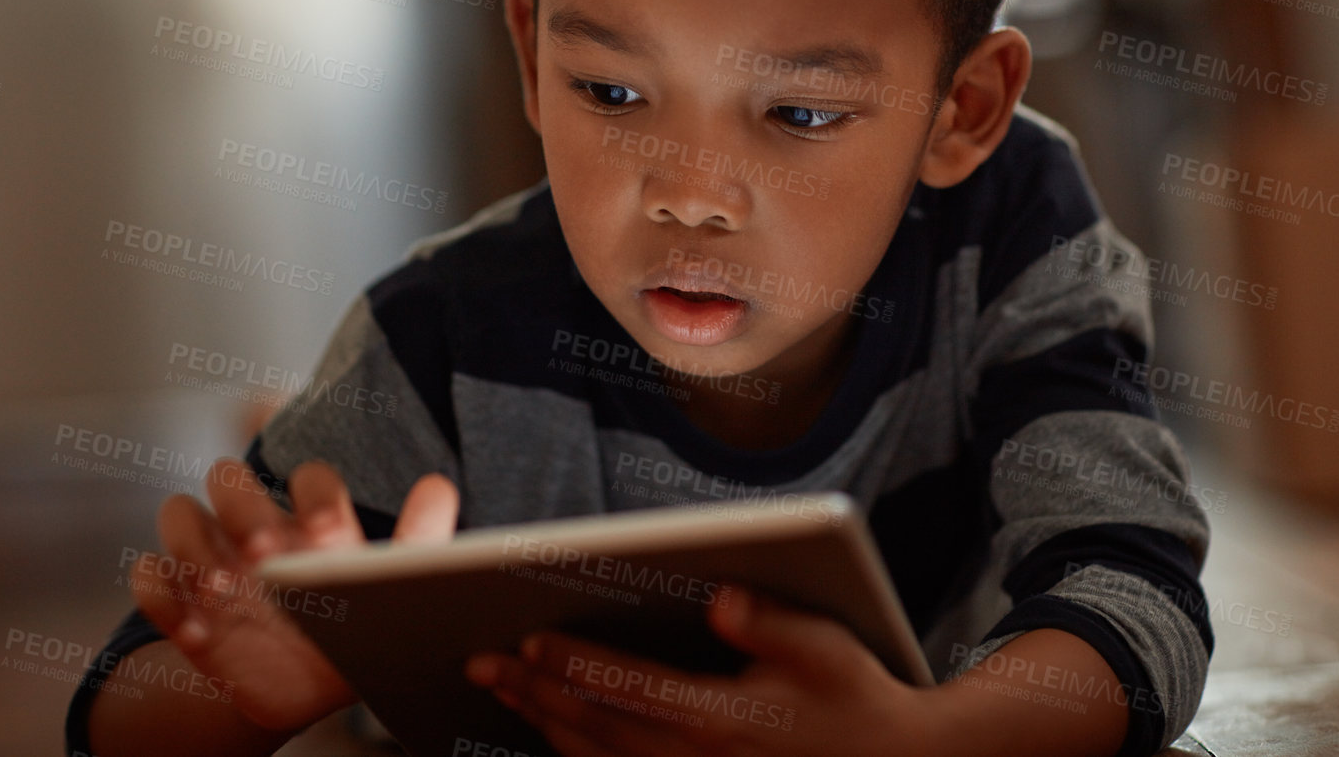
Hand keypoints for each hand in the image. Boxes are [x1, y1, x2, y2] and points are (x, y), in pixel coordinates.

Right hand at [130, 457, 458, 733]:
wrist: (308, 687)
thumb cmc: (358, 626)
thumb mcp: (393, 590)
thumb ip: (421, 539)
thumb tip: (437, 484)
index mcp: (315, 521)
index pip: (310, 478)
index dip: (313, 492)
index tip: (324, 527)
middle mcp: (261, 528)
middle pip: (227, 476)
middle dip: (240, 504)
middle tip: (263, 549)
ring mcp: (216, 561)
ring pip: (178, 512)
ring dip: (191, 545)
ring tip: (222, 592)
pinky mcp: (181, 602)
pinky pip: (147, 577)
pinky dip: (160, 596)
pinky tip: (196, 632)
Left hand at [464, 585, 937, 756]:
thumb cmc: (856, 700)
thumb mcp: (826, 649)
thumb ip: (770, 622)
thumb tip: (721, 598)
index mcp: (719, 718)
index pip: (625, 687)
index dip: (572, 664)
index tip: (529, 640)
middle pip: (594, 725)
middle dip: (534, 692)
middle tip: (483, 664)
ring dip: (544, 723)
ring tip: (503, 692)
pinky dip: (580, 755)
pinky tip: (557, 734)